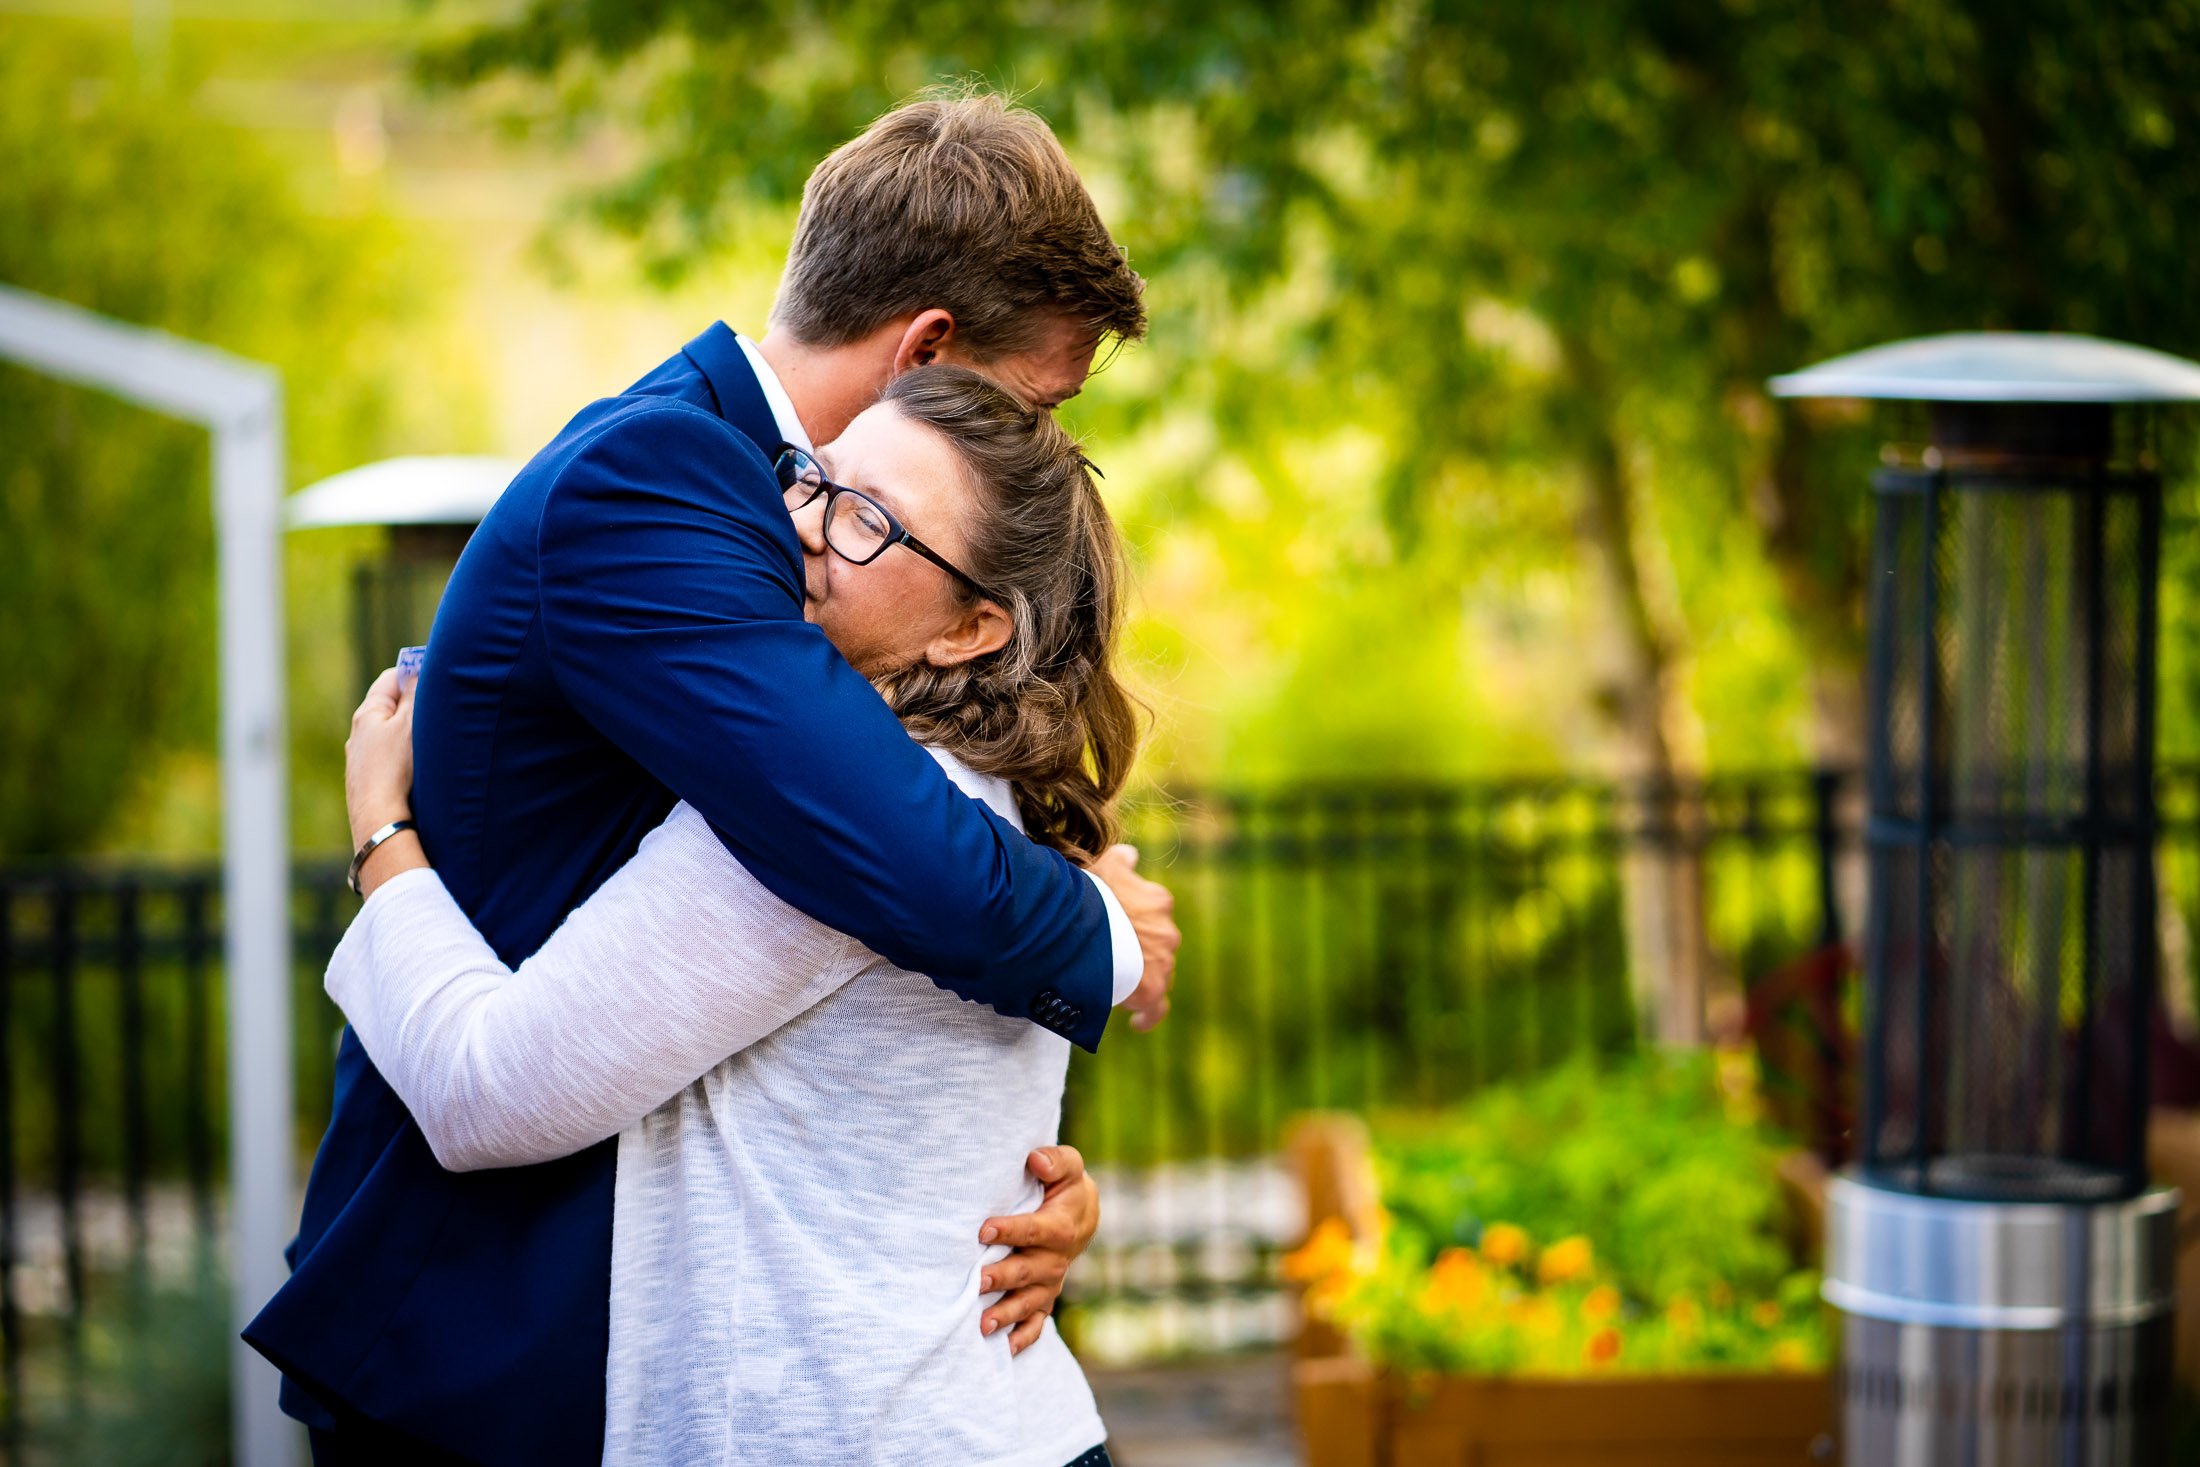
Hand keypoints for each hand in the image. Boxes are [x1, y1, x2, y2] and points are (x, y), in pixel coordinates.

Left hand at [346, 668, 419, 888]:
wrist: (380, 819)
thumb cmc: (395, 767)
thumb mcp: (411, 723)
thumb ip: (416, 693)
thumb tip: (418, 671)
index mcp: (367, 714)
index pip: (391, 678)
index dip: (414, 672)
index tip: (437, 675)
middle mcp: (360, 735)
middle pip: (392, 707)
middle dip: (418, 705)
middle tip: (443, 708)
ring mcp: (364, 760)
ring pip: (393, 736)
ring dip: (414, 734)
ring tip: (437, 741)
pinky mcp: (372, 783)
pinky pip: (393, 759)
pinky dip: (409, 756)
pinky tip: (424, 768)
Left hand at [976, 1145, 1099, 1355]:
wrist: (1081, 1214)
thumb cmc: (1064, 1187)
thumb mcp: (1068, 1166)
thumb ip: (1055, 1161)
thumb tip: (1035, 1158)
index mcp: (1060, 1227)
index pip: (1034, 1230)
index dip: (1010, 1229)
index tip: (984, 1229)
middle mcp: (1056, 1260)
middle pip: (1028, 1271)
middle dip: (1002, 1277)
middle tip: (977, 1281)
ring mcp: (1050, 1283)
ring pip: (1029, 1302)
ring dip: (1007, 1313)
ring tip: (983, 1324)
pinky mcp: (1045, 1297)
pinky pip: (1036, 1323)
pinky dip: (1023, 1338)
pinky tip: (1004, 1350)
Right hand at [1089, 844, 1176, 1030]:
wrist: (1077, 926)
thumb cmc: (1084, 893)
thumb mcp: (1101, 865)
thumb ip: (1119, 860)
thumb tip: (1131, 854)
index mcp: (1158, 901)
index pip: (1154, 915)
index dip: (1135, 924)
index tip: (1118, 930)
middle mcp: (1167, 932)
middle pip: (1157, 947)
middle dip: (1138, 952)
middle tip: (1109, 956)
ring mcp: (1162, 962)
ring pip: (1156, 974)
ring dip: (1140, 978)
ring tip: (1112, 984)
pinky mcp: (1151, 989)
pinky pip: (1156, 1007)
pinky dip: (1148, 1016)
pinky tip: (1137, 1023)